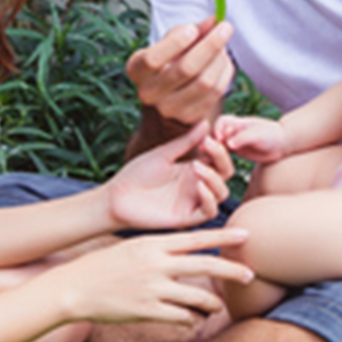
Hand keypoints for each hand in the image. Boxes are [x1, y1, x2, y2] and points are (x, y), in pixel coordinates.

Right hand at [51, 228, 253, 324]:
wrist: (73, 288)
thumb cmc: (104, 266)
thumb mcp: (132, 247)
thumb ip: (160, 249)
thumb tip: (188, 251)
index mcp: (153, 244)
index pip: (196, 238)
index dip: (223, 236)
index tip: (245, 235)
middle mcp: (156, 264)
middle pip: (205, 265)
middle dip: (232, 271)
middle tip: (250, 274)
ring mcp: (152, 289)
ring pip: (197, 297)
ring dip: (212, 304)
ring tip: (218, 307)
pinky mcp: (147, 311)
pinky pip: (181, 317)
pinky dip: (191, 319)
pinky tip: (193, 320)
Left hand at [106, 121, 231, 229]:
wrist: (116, 197)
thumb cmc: (136, 174)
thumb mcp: (164, 154)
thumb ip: (186, 141)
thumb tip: (206, 123)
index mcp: (193, 169)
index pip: (218, 159)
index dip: (221, 148)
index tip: (211, 136)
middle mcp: (197, 185)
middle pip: (225, 174)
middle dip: (222, 159)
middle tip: (208, 145)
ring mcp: (193, 202)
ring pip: (221, 193)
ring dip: (215, 178)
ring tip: (197, 166)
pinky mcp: (186, 218)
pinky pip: (209, 211)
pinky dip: (209, 198)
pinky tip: (198, 185)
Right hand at [126, 16, 234, 124]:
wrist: (167, 100)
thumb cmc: (169, 62)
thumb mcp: (171, 44)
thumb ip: (189, 30)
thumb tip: (214, 21)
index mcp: (137, 70)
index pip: (152, 59)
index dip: (175, 43)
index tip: (193, 29)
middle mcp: (149, 93)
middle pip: (185, 69)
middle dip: (210, 45)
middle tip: (226, 27)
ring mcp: (169, 109)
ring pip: (205, 82)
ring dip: (220, 60)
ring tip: (224, 47)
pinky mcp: (190, 118)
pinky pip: (215, 93)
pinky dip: (224, 74)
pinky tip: (224, 63)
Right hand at [214, 115, 287, 162]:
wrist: (281, 144)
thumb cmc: (271, 135)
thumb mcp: (258, 135)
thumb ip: (243, 138)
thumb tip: (229, 144)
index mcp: (238, 122)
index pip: (221, 122)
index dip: (217, 130)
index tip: (219, 139)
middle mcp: (233, 131)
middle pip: (216, 134)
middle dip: (211, 143)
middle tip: (210, 153)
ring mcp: (233, 141)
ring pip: (218, 145)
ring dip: (213, 152)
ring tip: (209, 161)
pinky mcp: (236, 151)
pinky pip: (224, 154)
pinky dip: (218, 158)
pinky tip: (216, 166)